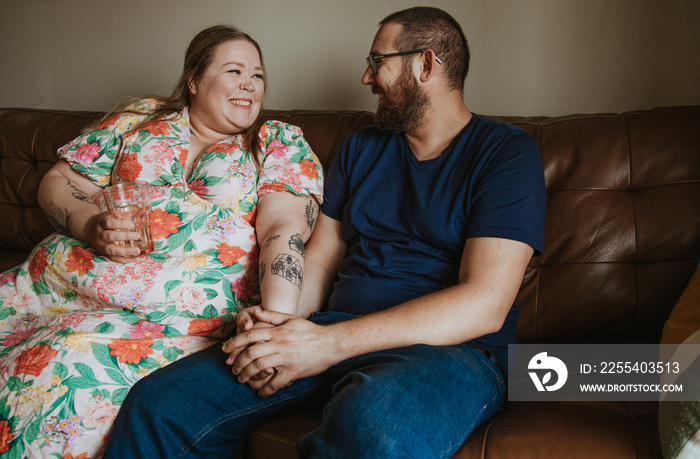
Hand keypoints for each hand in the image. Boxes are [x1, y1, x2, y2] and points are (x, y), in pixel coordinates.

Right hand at [84, 212, 141, 262]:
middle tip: (137, 236)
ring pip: (111, 250)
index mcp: (100, 222)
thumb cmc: (104, 221)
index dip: (120, 224)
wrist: (88, 229)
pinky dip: (125, 260)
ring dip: (125, 251)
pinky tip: (136, 258)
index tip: (132, 225)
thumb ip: (122, 212)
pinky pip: (114, 259)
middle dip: (124, 237)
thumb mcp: (110, 214)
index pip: (108, 223)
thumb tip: (141, 208)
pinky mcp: (104, 253)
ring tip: (138, 250)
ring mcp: (101, 245)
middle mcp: (99, 234)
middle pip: (109, 236)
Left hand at [225, 309, 339, 396]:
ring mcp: (286, 358)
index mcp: (277, 331)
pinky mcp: (293, 371)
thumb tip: (255, 313)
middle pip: (250, 353)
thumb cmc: (310, 331)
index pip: (249, 335)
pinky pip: (275, 383)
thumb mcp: (291, 319)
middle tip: (232, 368)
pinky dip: (265, 390)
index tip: (225, 349)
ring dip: (246, 375)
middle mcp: (279, 344)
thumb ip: (272, 316)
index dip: (234, 342)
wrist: (331, 343)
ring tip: (241, 379)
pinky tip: (260, 393)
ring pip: (259, 368)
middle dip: (237, 361)